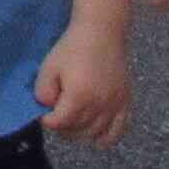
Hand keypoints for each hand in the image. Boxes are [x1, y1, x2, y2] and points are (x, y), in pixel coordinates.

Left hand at [35, 23, 132, 148]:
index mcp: (79, 96)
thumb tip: (48, 110)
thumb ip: (43, 93)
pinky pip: (118, 131)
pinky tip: (95, 132)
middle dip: (62, 126)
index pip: (59, 124)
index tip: (45, 110)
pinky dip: (105, 137)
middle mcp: (99, 105)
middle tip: (57, 113)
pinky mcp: (125, 101)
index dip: (48, 120)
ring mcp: (115, 104)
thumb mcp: (49, 67)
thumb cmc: (72, 47)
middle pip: (77, 131)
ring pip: (95, 134)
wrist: (101, 31)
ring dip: (80, 131)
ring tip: (72, 118)